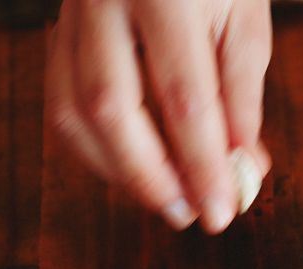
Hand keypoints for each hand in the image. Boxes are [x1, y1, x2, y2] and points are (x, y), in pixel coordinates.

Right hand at [46, 0, 272, 232]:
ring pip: (72, 107)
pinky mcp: (58, 24)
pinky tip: (128, 165)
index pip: (184, 98)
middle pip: (112, 108)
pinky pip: (61, 96)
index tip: (222, 212)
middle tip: (186, 214)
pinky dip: (94, 144)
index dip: (202, 165)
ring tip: (162, 197)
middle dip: (149, 177)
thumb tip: (239, 164)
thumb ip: (241, 91)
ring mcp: (73, 10)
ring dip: (116, 169)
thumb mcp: (244, 14)